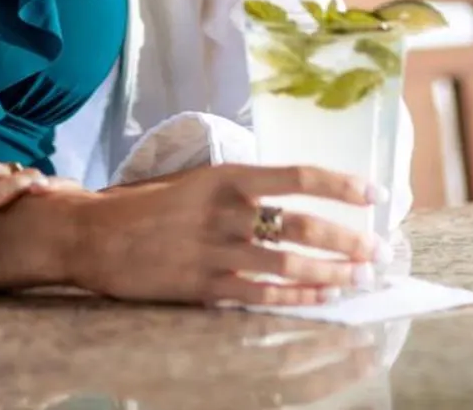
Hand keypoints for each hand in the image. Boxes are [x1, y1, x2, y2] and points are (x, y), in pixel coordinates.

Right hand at [61, 164, 385, 307]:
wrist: (93, 234)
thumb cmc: (145, 206)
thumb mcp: (195, 181)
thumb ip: (239, 189)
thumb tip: (290, 196)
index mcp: (225, 176)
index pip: (297, 175)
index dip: (341, 184)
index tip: (374, 193)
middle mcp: (225, 211)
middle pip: (302, 224)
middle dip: (348, 238)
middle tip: (379, 247)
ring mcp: (215, 250)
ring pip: (290, 263)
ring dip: (332, 271)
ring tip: (361, 276)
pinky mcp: (204, 285)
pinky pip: (263, 293)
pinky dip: (299, 296)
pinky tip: (324, 297)